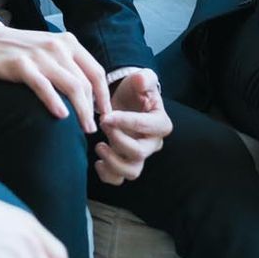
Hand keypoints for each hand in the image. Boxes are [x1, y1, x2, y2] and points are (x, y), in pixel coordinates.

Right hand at [0, 23, 111, 131]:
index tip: (105, 114)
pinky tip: (61, 116)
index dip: (104, 96)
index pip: (96, 72)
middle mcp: (59, 47)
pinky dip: (55, 102)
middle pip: (85, 83)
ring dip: (81, 110)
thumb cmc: (22, 51)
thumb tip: (89, 95)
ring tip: (83, 128)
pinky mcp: (22, 65)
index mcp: (69, 43)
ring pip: (71, 86)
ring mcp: (41, 56)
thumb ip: (70, 66)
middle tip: (92, 128)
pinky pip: (44, 86)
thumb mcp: (51, 50)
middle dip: (93, 109)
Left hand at [94, 70, 171, 184]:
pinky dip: (107, 174)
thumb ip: (144, 78)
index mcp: (160, 123)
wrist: (125, 101)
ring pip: (132, 171)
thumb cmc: (135, 90)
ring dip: (113, 162)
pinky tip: (98, 161)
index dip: (126, 122)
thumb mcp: (142, 79)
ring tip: (99, 146)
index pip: (147, 126)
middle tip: (102, 124)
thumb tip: (142, 82)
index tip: (107, 116)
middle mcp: (153, 143)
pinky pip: (118, 179)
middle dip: (117, 140)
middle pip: (139, 152)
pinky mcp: (126, 163)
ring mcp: (140, 156)